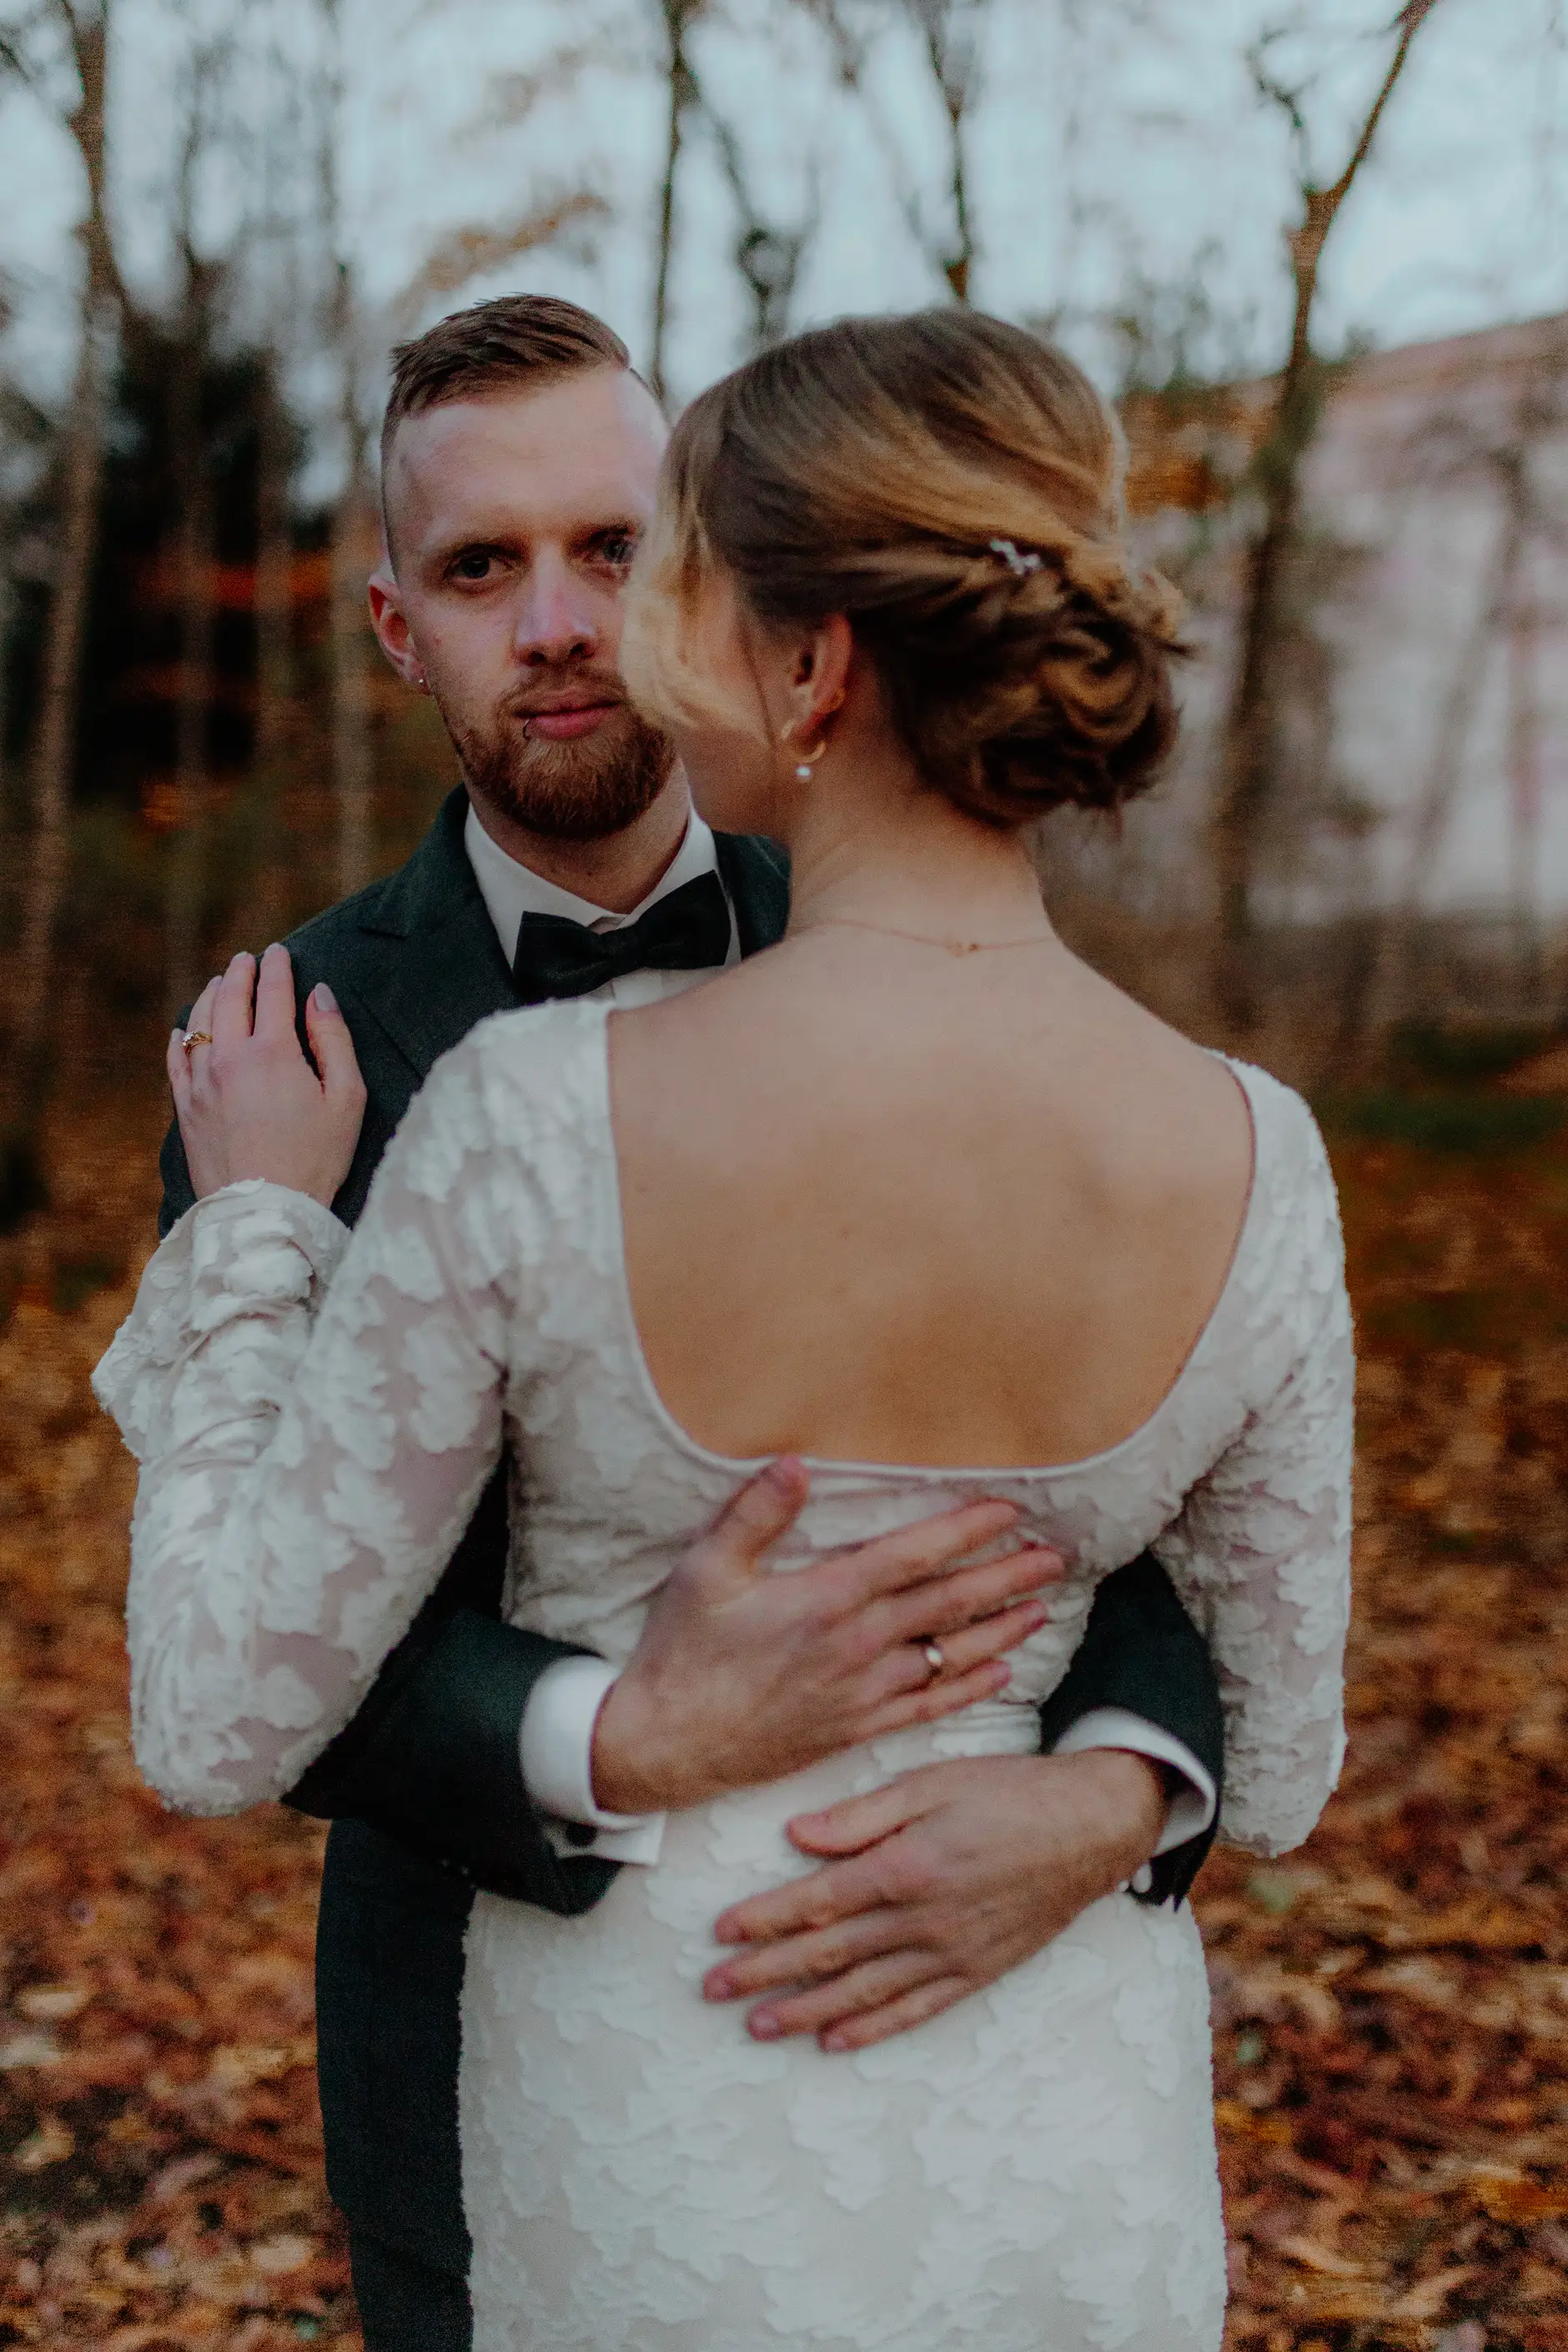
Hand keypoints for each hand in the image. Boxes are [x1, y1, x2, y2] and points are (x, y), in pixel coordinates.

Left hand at [171, 946, 366, 1208]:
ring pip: (198, 1022)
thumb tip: (319, 995)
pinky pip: (176, 1058)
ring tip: (219, 983)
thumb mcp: (346, 1099)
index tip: (279, 952)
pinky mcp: (185, 1107)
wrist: (264, 1211)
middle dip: (240, 973)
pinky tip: (184, 1030)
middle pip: (229, 998)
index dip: (277, 968)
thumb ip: (334, 1040)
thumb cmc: (316, 1159)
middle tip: (247, 959)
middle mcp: (229, 1058)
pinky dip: (181, 1036)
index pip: (272, 992)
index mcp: (273, 1052)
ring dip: (210, 995)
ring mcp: (201, 1082)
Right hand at [591, 1459, 1063, 1814]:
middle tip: (1054, 1556)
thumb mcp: (706, 1571)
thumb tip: (796, 1461)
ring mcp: (862, 1691)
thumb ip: (755, 1514)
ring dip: (1000, 1629)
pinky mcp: (856, 1728)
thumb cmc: (683, 1654)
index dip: (965, 1531)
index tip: (1008, 1512)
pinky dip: (969, 1687)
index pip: (913, 1556)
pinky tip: (1001, 1674)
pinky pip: (928, 1704)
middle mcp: (857, 1645)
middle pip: (948, 1603)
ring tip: (1042, 1607)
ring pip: (949, 1654)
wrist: (668, 1745)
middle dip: (1005, 1576)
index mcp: (826, 1599)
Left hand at [703, 1748, 1167, 2050]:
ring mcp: (951, 1953)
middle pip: (828, 1955)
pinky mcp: (977, 1971)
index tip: (719, 1933)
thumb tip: (795, 1836)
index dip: (763, 1921)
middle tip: (713, 1989)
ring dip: (806, 2011)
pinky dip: (872, 2029)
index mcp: (905, 1868)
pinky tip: (836, 2041)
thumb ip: (861, 1816)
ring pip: (863, 1992)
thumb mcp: (931, 1783)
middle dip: (765, 1973)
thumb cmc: (1009, 1791)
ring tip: (758, 2025)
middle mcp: (923, 1921)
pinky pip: (915, 2009)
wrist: (1090, 1826)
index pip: (816, 1904)